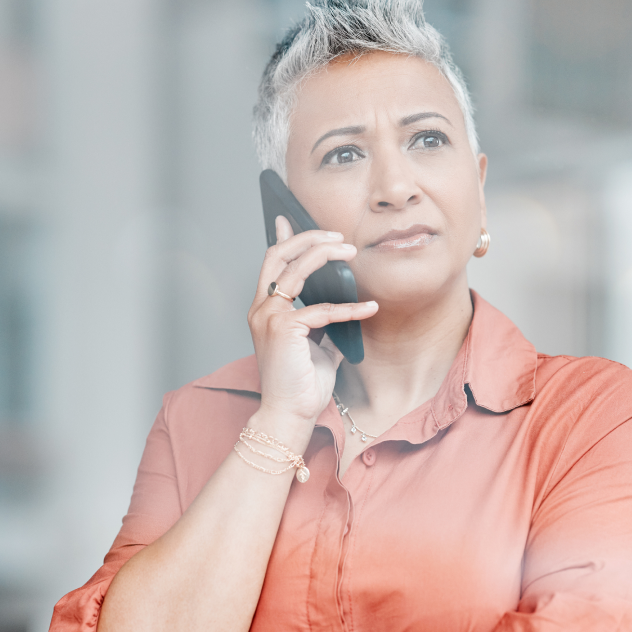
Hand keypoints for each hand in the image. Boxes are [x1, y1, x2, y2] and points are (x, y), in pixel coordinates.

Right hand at [248, 217, 378, 426]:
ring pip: (296, 270)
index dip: (283, 238)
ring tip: (351, 251)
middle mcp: (261, 308)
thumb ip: (322, 320)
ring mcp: (269, 317)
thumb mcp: (315, 344)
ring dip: (325, 255)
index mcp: (265, 309)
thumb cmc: (301, 383)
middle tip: (337, 235)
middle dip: (308, 238)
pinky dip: (349, 308)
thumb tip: (343, 302)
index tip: (289, 218)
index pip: (272, 263)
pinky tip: (370, 309)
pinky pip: (322, 310)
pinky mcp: (284, 329)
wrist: (290, 413)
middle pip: (278, 255)